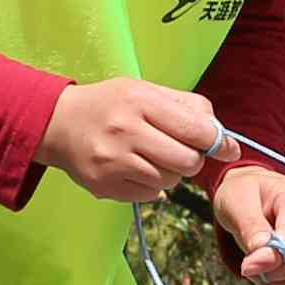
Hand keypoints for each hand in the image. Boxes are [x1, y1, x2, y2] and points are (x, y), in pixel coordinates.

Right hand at [39, 76, 225, 201]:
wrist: (58, 123)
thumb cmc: (112, 105)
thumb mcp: (147, 90)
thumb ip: (187, 108)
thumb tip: (225, 140)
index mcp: (140, 101)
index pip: (196, 129)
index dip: (218, 142)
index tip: (226, 147)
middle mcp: (125, 130)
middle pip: (187, 161)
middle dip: (193, 160)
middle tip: (182, 152)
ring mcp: (113, 161)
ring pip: (169, 181)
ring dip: (171, 173)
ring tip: (153, 157)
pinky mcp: (104, 185)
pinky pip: (150, 194)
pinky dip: (152, 185)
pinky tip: (136, 168)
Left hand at [214, 164, 284, 284]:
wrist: (247, 195)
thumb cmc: (242, 194)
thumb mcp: (237, 204)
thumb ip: (252, 229)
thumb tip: (263, 260)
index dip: (273, 258)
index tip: (246, 266)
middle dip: (281, 276)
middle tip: (252, 270)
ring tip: (257, 275)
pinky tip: (264, 280)